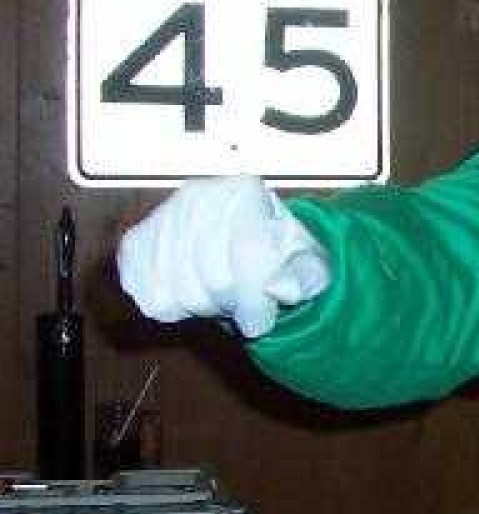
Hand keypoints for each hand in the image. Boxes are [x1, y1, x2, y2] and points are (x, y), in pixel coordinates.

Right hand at [117, 176, 331, 338]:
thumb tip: (282, 289)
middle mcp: (199, 196)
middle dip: (235, 305)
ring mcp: (162, 217)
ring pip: (179, 293)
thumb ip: (306, 276)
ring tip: (220, 294)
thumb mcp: (308, 260)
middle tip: (243, 303)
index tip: (261, 321)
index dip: (256, 301)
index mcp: (246, 192)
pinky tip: (192, 292)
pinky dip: (173, 308)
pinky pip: (148, 296)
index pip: (250, 255)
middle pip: (214, 278)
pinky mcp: (135, 242)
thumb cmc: (278, 249)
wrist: (243, 236)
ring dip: (205, 308)